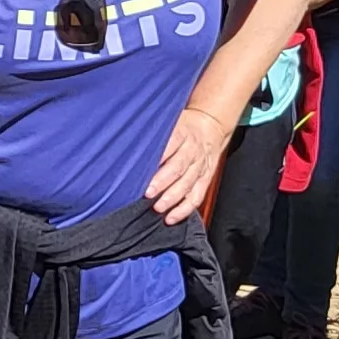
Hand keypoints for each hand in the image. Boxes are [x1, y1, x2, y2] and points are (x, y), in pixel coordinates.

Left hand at [145, 97, 230, 221]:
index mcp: (182, 133)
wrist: (211, 126)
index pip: (171, 144)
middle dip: (163, 182)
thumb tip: (127, 142)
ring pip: (188, 184)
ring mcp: (200, 167)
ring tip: (158, 208)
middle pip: (178, 167)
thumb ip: (154, 133)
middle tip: (148, 193)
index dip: (159, 156)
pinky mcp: (205, 179)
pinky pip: (196, 196)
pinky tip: (172, 218)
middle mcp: (192, 151)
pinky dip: (185, 209)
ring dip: (172, 198)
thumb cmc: (183, 125)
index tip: (144, 167)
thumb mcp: (169, 121)